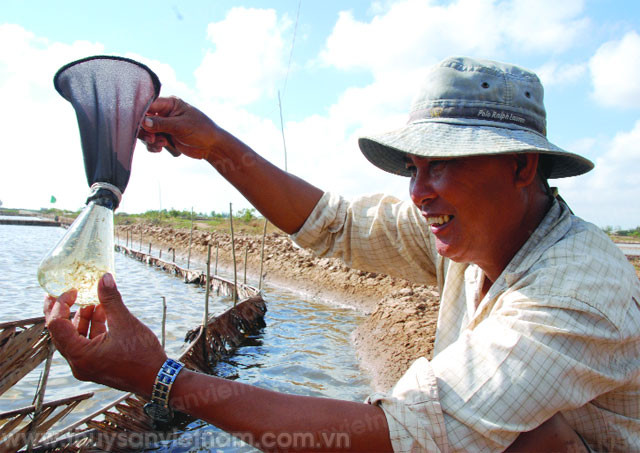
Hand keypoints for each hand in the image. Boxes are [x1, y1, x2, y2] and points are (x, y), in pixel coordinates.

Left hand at [43, 273, 166, 396]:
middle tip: (63, 294)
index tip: (72, 291)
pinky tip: (103, 314)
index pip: (57, 325)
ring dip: (82, 319)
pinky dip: (91, 328)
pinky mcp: (96, 365)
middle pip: (60, 333)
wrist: (157, 379)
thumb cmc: (142, 356)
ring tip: (94, 303)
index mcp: (80, 355)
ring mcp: (87, 366)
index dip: (61, 305)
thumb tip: (104, 278)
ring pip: (75, 338)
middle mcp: (78, 363)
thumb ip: (111, 299)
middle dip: (63, 311)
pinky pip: (86, 344)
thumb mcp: (126, 323)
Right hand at [138, 96, 219, 159]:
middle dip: (145, 131)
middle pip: (143, 119)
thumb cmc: (201, 130)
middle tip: (152, 139)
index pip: (148, 105)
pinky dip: (153, 146)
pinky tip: (161, 149)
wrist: (212, 146)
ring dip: (151, 140)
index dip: (141, 114)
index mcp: (170, 103)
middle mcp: (165, 113)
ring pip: (146, 132)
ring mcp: (164, 125)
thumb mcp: (181, 126)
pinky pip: (152, 141)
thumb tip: (143, 122)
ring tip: (162, 144)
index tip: (140, 125)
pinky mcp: (165, 137)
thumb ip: (161, 124)